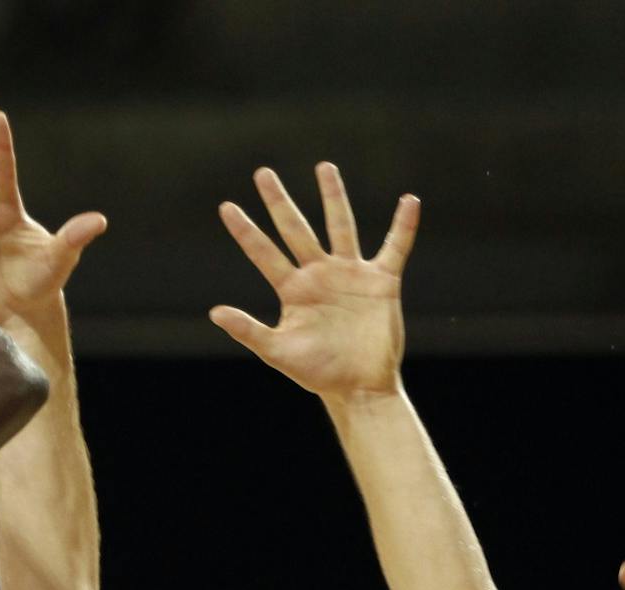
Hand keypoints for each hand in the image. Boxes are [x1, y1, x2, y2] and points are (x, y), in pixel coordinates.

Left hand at [210, 163, 415, 398]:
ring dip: (333, 197)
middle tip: (262, 173)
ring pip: (341, 226)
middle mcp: (319, 275)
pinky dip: (404, 227)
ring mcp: (350, 275)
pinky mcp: (382, 282)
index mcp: (293, 290)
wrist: (359, 387)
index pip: (264, 253)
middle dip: (279, 202)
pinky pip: (395, 248)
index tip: (226, 207)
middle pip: (296, 229)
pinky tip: (410, 202)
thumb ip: (248, 330)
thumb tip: (214, 312)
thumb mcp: (278, 352)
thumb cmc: (318, 374)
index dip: (246, 231)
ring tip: (324, 168)